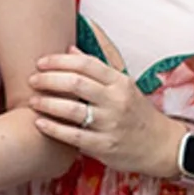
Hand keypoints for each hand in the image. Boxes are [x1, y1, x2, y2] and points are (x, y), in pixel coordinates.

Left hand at [30, 50, 179, 178]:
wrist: (161, 146)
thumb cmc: (137, 112)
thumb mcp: (125, 83)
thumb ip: (99, 64)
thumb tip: (70, 48)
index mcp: (120, 82)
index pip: (86, 63)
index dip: (59, 60)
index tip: (41, 62)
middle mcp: (116, 101)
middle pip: (76, 83)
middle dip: (48, 79)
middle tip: (32, 80)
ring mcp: (111, 124)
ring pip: (72, 109)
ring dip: (47, 103)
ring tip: (32, 100)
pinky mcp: (105, 146)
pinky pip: (73, 136)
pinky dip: (53, 128)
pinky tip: (39, 123)